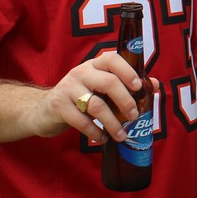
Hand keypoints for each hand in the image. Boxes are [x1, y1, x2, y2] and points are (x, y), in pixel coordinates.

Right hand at [34, 52, 154, 141]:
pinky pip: (82, 121)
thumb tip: (154, 84)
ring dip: (113, 123)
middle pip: (108, 82)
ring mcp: (68, 89)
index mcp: (94, 65)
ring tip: (121, 135)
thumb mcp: (99, 88)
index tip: (139, 86)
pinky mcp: (59, 107)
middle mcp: (80, 73)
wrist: (42, 110)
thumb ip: (124, 85)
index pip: (112, 59)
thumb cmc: (79, 98)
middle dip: (126, 101)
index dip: (127, 71)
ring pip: (96, 105)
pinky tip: (103, 138)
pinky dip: (96, 132)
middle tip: (135, 116)